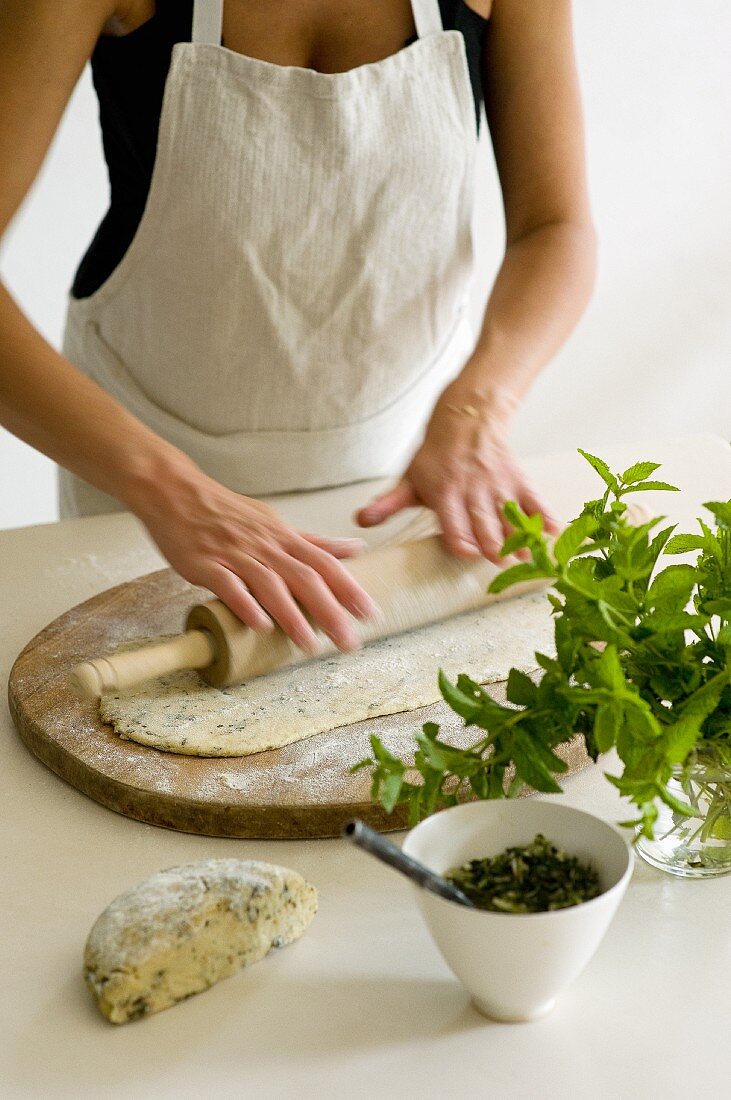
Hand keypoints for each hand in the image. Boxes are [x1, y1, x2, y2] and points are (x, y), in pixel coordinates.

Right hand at [130, 459, 379, 654]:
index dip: (349, 588)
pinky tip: (260, 625)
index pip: (325, 563)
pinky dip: (245, 604)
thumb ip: (313, 542)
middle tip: (349, 642)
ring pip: (269, 584)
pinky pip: (228, 585)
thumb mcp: (274, 523)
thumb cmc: (226, 512)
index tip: (370, 613)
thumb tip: (357, 549)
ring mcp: (233, 553)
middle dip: (329, 611)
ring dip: (292, 616)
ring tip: (310, 645)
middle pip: (304, 578)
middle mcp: (264, 545)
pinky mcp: (204, 563)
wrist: (175, 491)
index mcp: (282, 537)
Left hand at [356, 381, 559, 560]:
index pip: (452, 519)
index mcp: (444, 491)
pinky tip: (555, 532)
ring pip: (510, 513)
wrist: (466, 418)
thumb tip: (360, 521)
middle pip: (484, 519)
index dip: (460, 536)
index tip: (467, 553)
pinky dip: (545, 514)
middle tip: (502, 565)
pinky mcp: (517, 478)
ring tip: (529, 557)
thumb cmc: (434, 456)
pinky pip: (533, 499)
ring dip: (520, 536)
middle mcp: (472, 488)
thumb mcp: (409, 479)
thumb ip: (388, 504)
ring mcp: (497, 483)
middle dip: (493, 542)